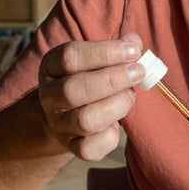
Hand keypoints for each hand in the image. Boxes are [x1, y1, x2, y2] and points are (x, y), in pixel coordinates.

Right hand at [38, 31, 144, 160]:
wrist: (63, 116)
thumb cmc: (87, 79)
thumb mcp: (94, 59)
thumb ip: (115, 48)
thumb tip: (134, 41)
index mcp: (51, 67)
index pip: (70, 57)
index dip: (104, 52)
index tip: (133, 51)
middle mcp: (50, 96)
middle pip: (74, 90)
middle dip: (112, 80)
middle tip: (138, 72)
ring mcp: (59, 124)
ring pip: (85, 120)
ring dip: (116, 105)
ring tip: (131, 95)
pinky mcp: (72, 147)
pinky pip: (90, 148)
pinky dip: (111, 136)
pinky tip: (118, 123)